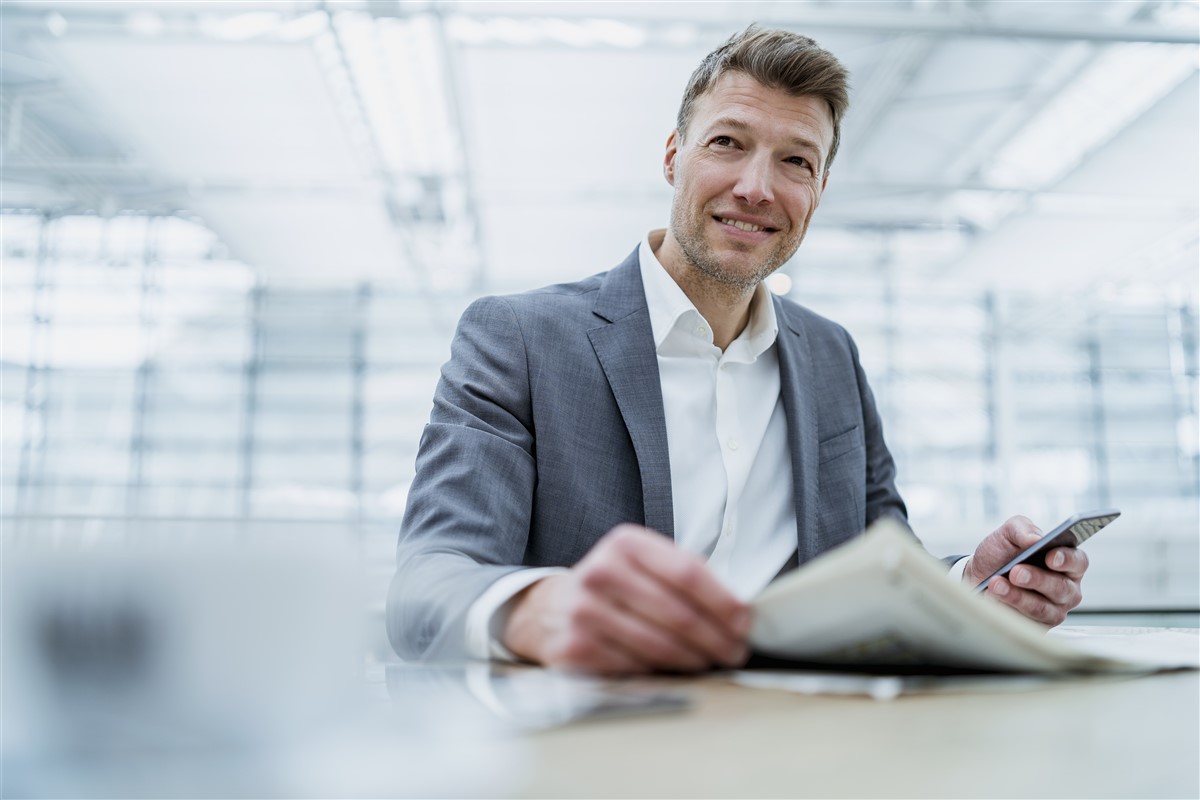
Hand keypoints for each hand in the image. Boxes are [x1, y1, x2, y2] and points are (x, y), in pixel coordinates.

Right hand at [501, 524, 750, 673]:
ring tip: (710, 662)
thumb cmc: (613, 589)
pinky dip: (660, 673)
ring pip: (660, 645)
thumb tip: (738, 613)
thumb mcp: (641, 564)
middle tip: (735, 651)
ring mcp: (584, 611)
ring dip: (694, 660)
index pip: (689, 573)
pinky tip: (672, 671)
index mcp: (626, 543)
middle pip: (678, 613)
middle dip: (717, 639)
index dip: (724, 602)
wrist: (549, 609)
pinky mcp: (574, 647)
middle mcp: (602, 571)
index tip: (745, 623)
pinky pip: (634, 667)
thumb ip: (684, 578)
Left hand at [963, 515, 1087, 626]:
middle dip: (1037, 579)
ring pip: (1042, 608)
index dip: (1066, 560)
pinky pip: (1027, 623)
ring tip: (996, 584)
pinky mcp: (1037, 626)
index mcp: (1066, 561)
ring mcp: (1053, 609)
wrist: (978, 575)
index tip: (1050, 557)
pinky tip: (994, 599)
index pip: (1078, 562)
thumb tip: (1035, 539)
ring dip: (1017, 596)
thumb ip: (1023, 528)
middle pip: (1061, 588)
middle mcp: (1066, 588)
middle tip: (1016, 572)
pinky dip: (1008, 609)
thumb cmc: (1001, 553)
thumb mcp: (1009, 533)